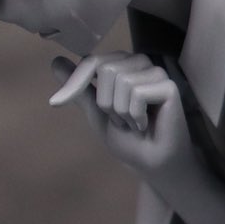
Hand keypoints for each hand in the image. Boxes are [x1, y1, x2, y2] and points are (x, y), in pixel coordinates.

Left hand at [50, 54, 190, 177]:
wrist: (151, 163)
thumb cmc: (128, 138)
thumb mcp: (96, 111)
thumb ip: (80, 88)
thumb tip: (55, 61)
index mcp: (123, 64)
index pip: (92, 61)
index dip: (75, 83)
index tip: (56, 103)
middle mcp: (140, 63)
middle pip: (106, 69)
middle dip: (106, 103)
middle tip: (121, 120)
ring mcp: (156, 73)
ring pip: (122, 81)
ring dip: (121, 112)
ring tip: (134, 123)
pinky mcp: (169, 86)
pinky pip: (137, 93)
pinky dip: (135, 115)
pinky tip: (145, 124)